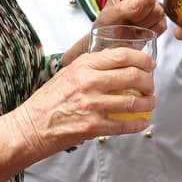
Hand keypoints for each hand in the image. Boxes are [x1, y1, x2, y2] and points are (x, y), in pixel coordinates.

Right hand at [17, 46, 156, 159]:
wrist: (30, 127)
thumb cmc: (48, 101)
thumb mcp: (68, 73)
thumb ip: (92, 66)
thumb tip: (117, 61)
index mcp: (84, 65)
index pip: (122, 55)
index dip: (142, 59)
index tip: (149, 64)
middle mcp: (89, 82)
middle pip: (133, 75)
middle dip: (149, 81)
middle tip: (150, 85)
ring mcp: (93, 105)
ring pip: (134, 101)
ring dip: (148, 103)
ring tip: (150, 103)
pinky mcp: (94, 127)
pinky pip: (125, 125)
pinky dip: (138, 124)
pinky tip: (142, 122)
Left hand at [96, 0, 166, 36]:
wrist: (111, 45)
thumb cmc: (106, 28)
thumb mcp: (107, 17)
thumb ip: (122, 9)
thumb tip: (139, 3)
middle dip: (139, 12)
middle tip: (127, 20)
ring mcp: (152, 7)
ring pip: (159, 12)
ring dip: (144, 23)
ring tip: (132, 26)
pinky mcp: (159, 20)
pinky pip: (162, 24)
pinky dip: (151, 31)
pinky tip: (140, 31)